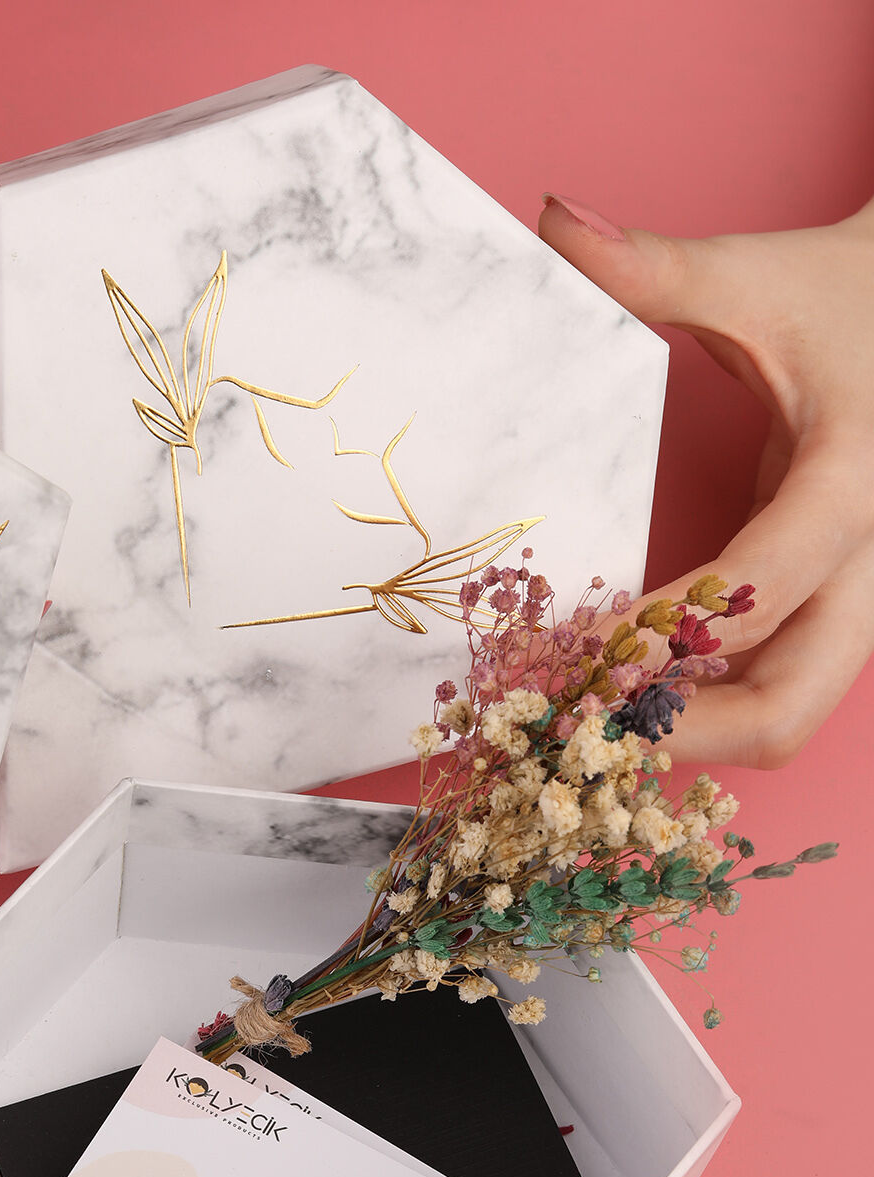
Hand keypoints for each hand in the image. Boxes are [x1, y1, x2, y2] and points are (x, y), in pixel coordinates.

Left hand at [539, 191, 873, 768]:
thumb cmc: (840, 294)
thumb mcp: (755, 276)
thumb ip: (655, 266)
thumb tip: (554, 223)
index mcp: (854, 482)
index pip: (757, 589)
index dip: (663, 635)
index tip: (575, 649)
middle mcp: (868, 562)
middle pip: (789, 705)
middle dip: (684, 732)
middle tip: (577, 727)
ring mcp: (854, 598)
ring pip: (784, 713)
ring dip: (688, 733)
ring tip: (583, 722)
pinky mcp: (828, 610)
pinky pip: (770, 687)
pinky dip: (700, 705)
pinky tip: (622, 693)